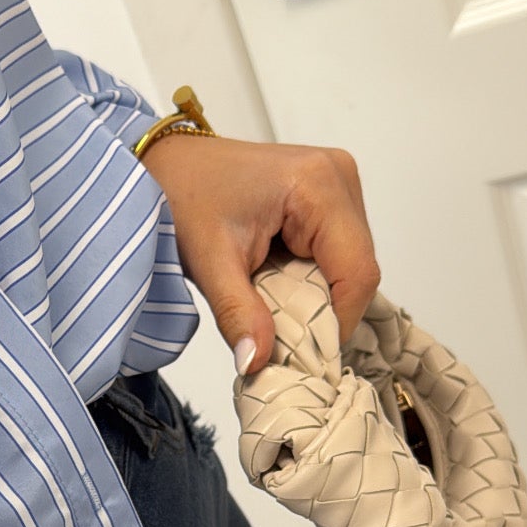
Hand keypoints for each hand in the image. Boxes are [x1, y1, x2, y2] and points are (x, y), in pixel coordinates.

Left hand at [139, 132, 380, 374]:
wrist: (168, 164)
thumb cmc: (183, 195)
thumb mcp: (209, 262)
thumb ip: (238, 314)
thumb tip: (258, 362)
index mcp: (318, 184)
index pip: (357, 272)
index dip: (336, 320)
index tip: (302, 351)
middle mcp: (338, 175)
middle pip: (357, 269)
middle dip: (322, 308)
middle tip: (278, 327)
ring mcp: (337, 181)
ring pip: (350, 263)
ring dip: (316, 292)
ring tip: (269, 294)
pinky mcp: (328, 193)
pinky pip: (336, 251)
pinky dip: (310, 275)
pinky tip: (277, 275)